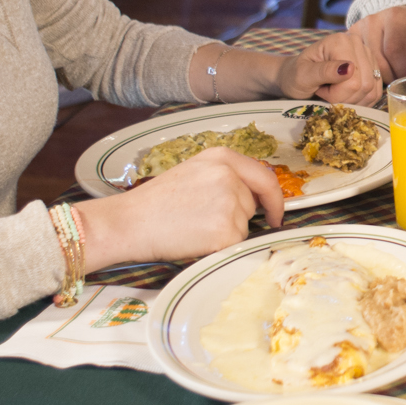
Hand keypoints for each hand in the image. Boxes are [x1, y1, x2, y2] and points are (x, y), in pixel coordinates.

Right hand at [71, 147, 283, 268]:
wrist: (129, 223)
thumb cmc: (155, 202)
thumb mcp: (194, 173)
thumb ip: (226, 177)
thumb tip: (257, 197)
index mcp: (221, 157)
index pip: (265, 177)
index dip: (274, 198)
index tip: (275, 212)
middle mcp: (229, 176)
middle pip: (253, 204)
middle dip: (238, 216)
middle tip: (203, 220)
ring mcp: (229, 203)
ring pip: (244, 226)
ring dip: (226, 232)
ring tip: (192, 227)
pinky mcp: (226, 231)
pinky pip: (235, 244)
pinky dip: (219, 247)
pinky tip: (194, 239)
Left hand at [278, 37, 366, 103]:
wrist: (295, 77)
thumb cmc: (295, 76)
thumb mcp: (303, 76)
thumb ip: (324, 71)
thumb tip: (350, 68)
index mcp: (340, 41)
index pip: (353, 80)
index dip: (336, 94)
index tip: (319, 89)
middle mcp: (358, 44)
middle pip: (364, 85)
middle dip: (344, 98)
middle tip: (325, 93)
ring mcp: (367, 56)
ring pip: (371, 91)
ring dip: (351, 100)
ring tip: (333, 93)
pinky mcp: (372, 68)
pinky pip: (374, 92)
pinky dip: (359, 101)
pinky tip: (344, 96)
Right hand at [347, 6, 405, 89]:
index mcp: (396, 18)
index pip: (395, 52)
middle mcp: (373, 22)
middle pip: (380, 64)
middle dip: (397, 79)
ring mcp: (357, 31)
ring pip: (367, 70)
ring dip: (384, 80)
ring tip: (397, 75)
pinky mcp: (350, 42)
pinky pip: (358, 69)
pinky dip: (371, 77)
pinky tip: (384, 74)